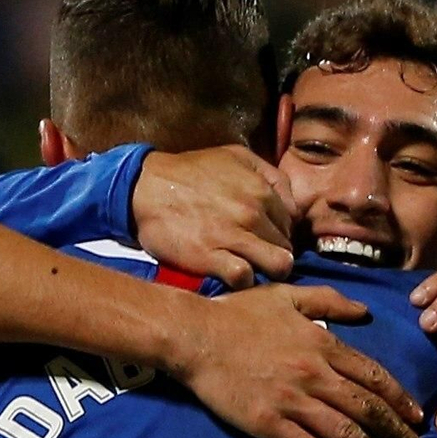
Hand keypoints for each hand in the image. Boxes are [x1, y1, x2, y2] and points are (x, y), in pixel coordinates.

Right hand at [132, 147, 296, 287]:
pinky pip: (245, 278)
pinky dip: (243, 281)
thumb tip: (292, 206)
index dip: (280, 234)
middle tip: (256, 256)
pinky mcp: (211, 257)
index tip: (266, 239)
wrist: (144, 187)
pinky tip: (232, 275)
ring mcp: (233, 236)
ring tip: (252, 269)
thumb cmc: (190, 171)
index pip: (291, 225)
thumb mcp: (236, 156)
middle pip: (287, 248)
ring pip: (278, 266)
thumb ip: (271, 175)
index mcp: (261, 190)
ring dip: (267, 272)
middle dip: (275, 254)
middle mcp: (252, 213)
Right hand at [169, 284, 427, 437]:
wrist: (195, 336)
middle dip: (399, 437)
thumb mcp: (288, 296)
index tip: (418, 419)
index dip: (401, 401)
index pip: (375, 377)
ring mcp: (294, 402)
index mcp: (324, 345)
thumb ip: (330, 301)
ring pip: (347, 435)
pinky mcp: (270, 424)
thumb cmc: (238, 314)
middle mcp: (316, 375)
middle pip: (370, 411)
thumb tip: (365, 310)